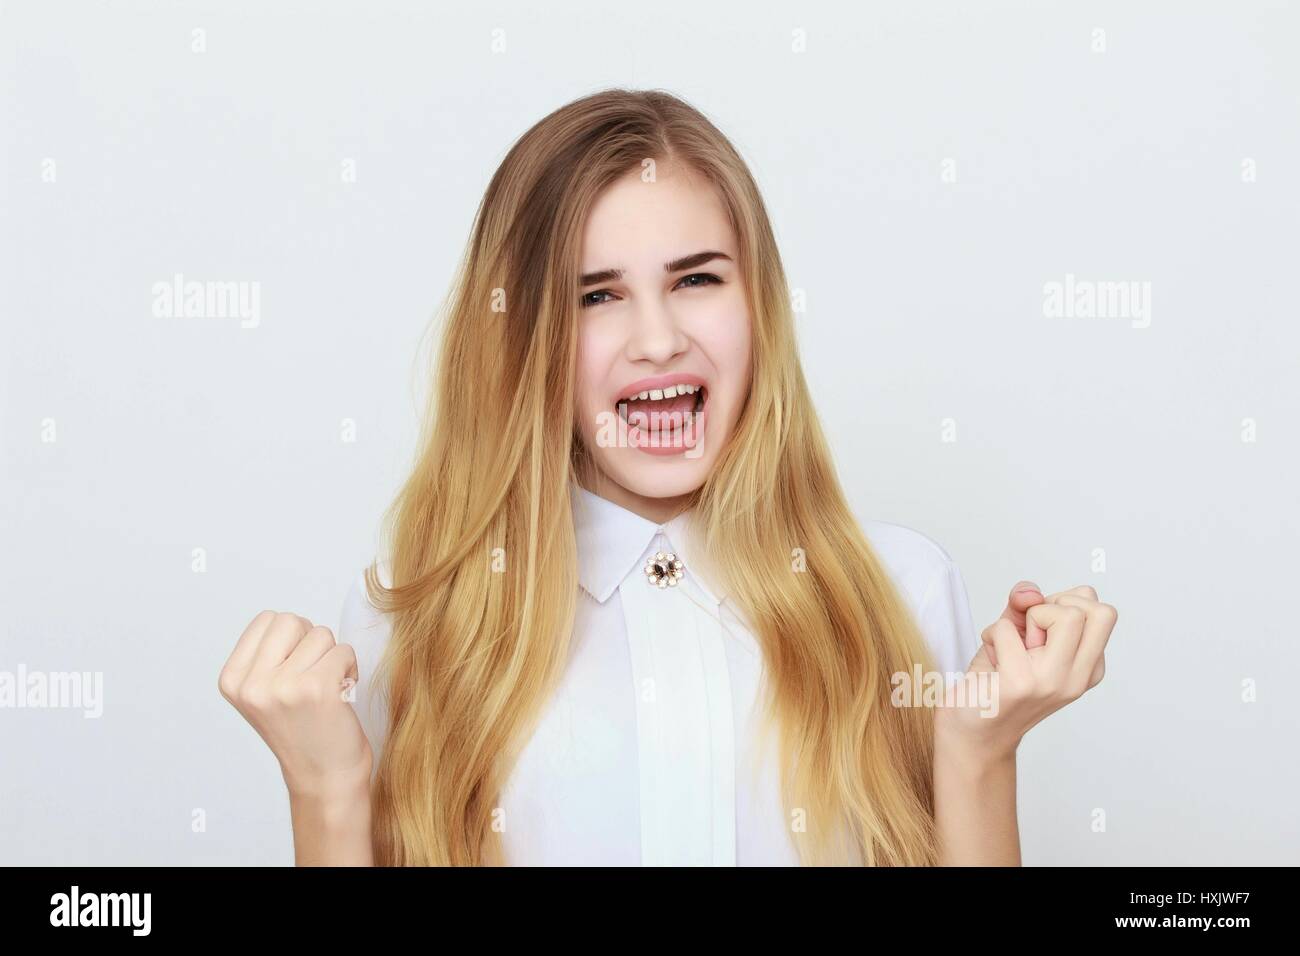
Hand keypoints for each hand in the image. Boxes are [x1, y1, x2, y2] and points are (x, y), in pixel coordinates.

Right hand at [218, 611, 372, 798]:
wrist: (324, 777)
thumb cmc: (302, 730)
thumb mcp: (263, 694)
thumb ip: (266, 656)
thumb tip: (289, 620)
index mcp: (232, 680)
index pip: (267, 619)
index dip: (290, 638)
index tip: (292, 670)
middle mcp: (252, 684)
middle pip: (292, 620)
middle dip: (311, 642)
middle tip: (312, 677)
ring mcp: (283, 686)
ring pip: (321, 634)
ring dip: (332, 658)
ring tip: (326, 690)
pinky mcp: (317, 688)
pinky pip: (344, 650)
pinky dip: (350, 669)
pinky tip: (341, 696)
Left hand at [938, 582, 1116, 762]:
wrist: (972, 733)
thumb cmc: (995, 681)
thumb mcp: (1016, 634)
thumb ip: (1026, 605)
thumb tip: (1029, 591)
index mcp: (1089, 668)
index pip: (1101, 610)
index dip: (1063, 605)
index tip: (1040, 629)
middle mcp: (1079, 678)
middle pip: (1098, 610)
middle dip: (1057, 607)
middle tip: (1029, 634)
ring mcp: (1053, 682)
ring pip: (1065, 614)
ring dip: (1025, 620)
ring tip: (1011, 648)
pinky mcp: (1021, 684)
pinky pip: (1006, 629)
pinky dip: (991, 634)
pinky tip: (992, 659)